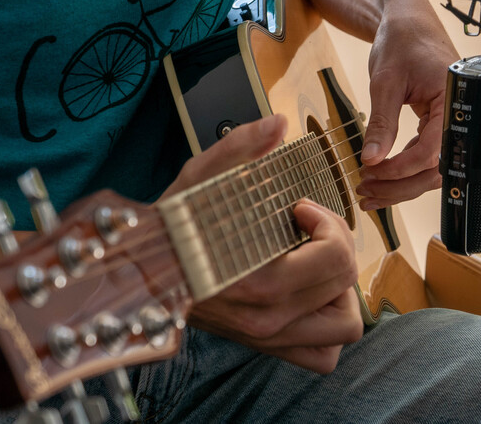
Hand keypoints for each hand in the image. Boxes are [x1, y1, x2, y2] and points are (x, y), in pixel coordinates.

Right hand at [158, 115, 362, 373]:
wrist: (136, 274)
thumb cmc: (170, 227)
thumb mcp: (200, 179)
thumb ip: (240, 149)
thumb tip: (277, 124)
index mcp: (255, 281)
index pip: (335, 258)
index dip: (327, 222)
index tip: (299, 208)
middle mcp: (266, 318)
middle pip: (345, 283)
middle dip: (336, 245)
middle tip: (308, 228)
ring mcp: (269, 338)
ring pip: (345, 327)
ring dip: (340, 291)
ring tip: (314, 264)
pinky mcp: (269, 347)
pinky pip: (324, 356)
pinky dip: (328, 326)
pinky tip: (309, 295)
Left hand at [356, 0, 458, 209]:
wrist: (407, 21)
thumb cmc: (402, 40)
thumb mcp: (386, 81)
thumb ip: (381, 122)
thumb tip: (372, 159)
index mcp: (454, 101)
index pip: (432, 150)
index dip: (401, 168)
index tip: (372, 172)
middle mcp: (459, 116)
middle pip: (437, 168)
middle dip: (401, 185)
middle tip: (368, 193)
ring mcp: (451, 122)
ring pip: (431, 168)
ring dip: (401, 183)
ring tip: (370, 191)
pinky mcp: (439, 124)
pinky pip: (425, 155)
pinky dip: (404, 168)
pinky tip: (381, 176)